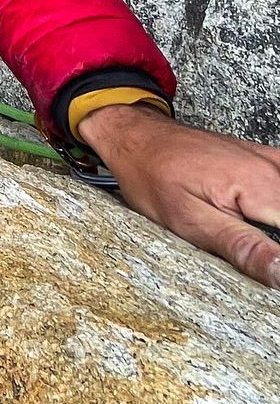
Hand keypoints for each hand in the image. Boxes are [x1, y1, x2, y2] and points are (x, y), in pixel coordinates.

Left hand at [78, 104, 279, 286]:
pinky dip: (275, 206)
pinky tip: (264, 218)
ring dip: (274, 225)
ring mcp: (269, 160)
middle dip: (275, 242)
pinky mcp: (265, 160)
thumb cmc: (154, 177)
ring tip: (244, 234)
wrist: (137, 139)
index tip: (267, 264)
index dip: (279, 255)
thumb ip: (244, 249)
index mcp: (259, 185)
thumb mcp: (192, 223)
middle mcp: (270, 168)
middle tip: (239, 243)